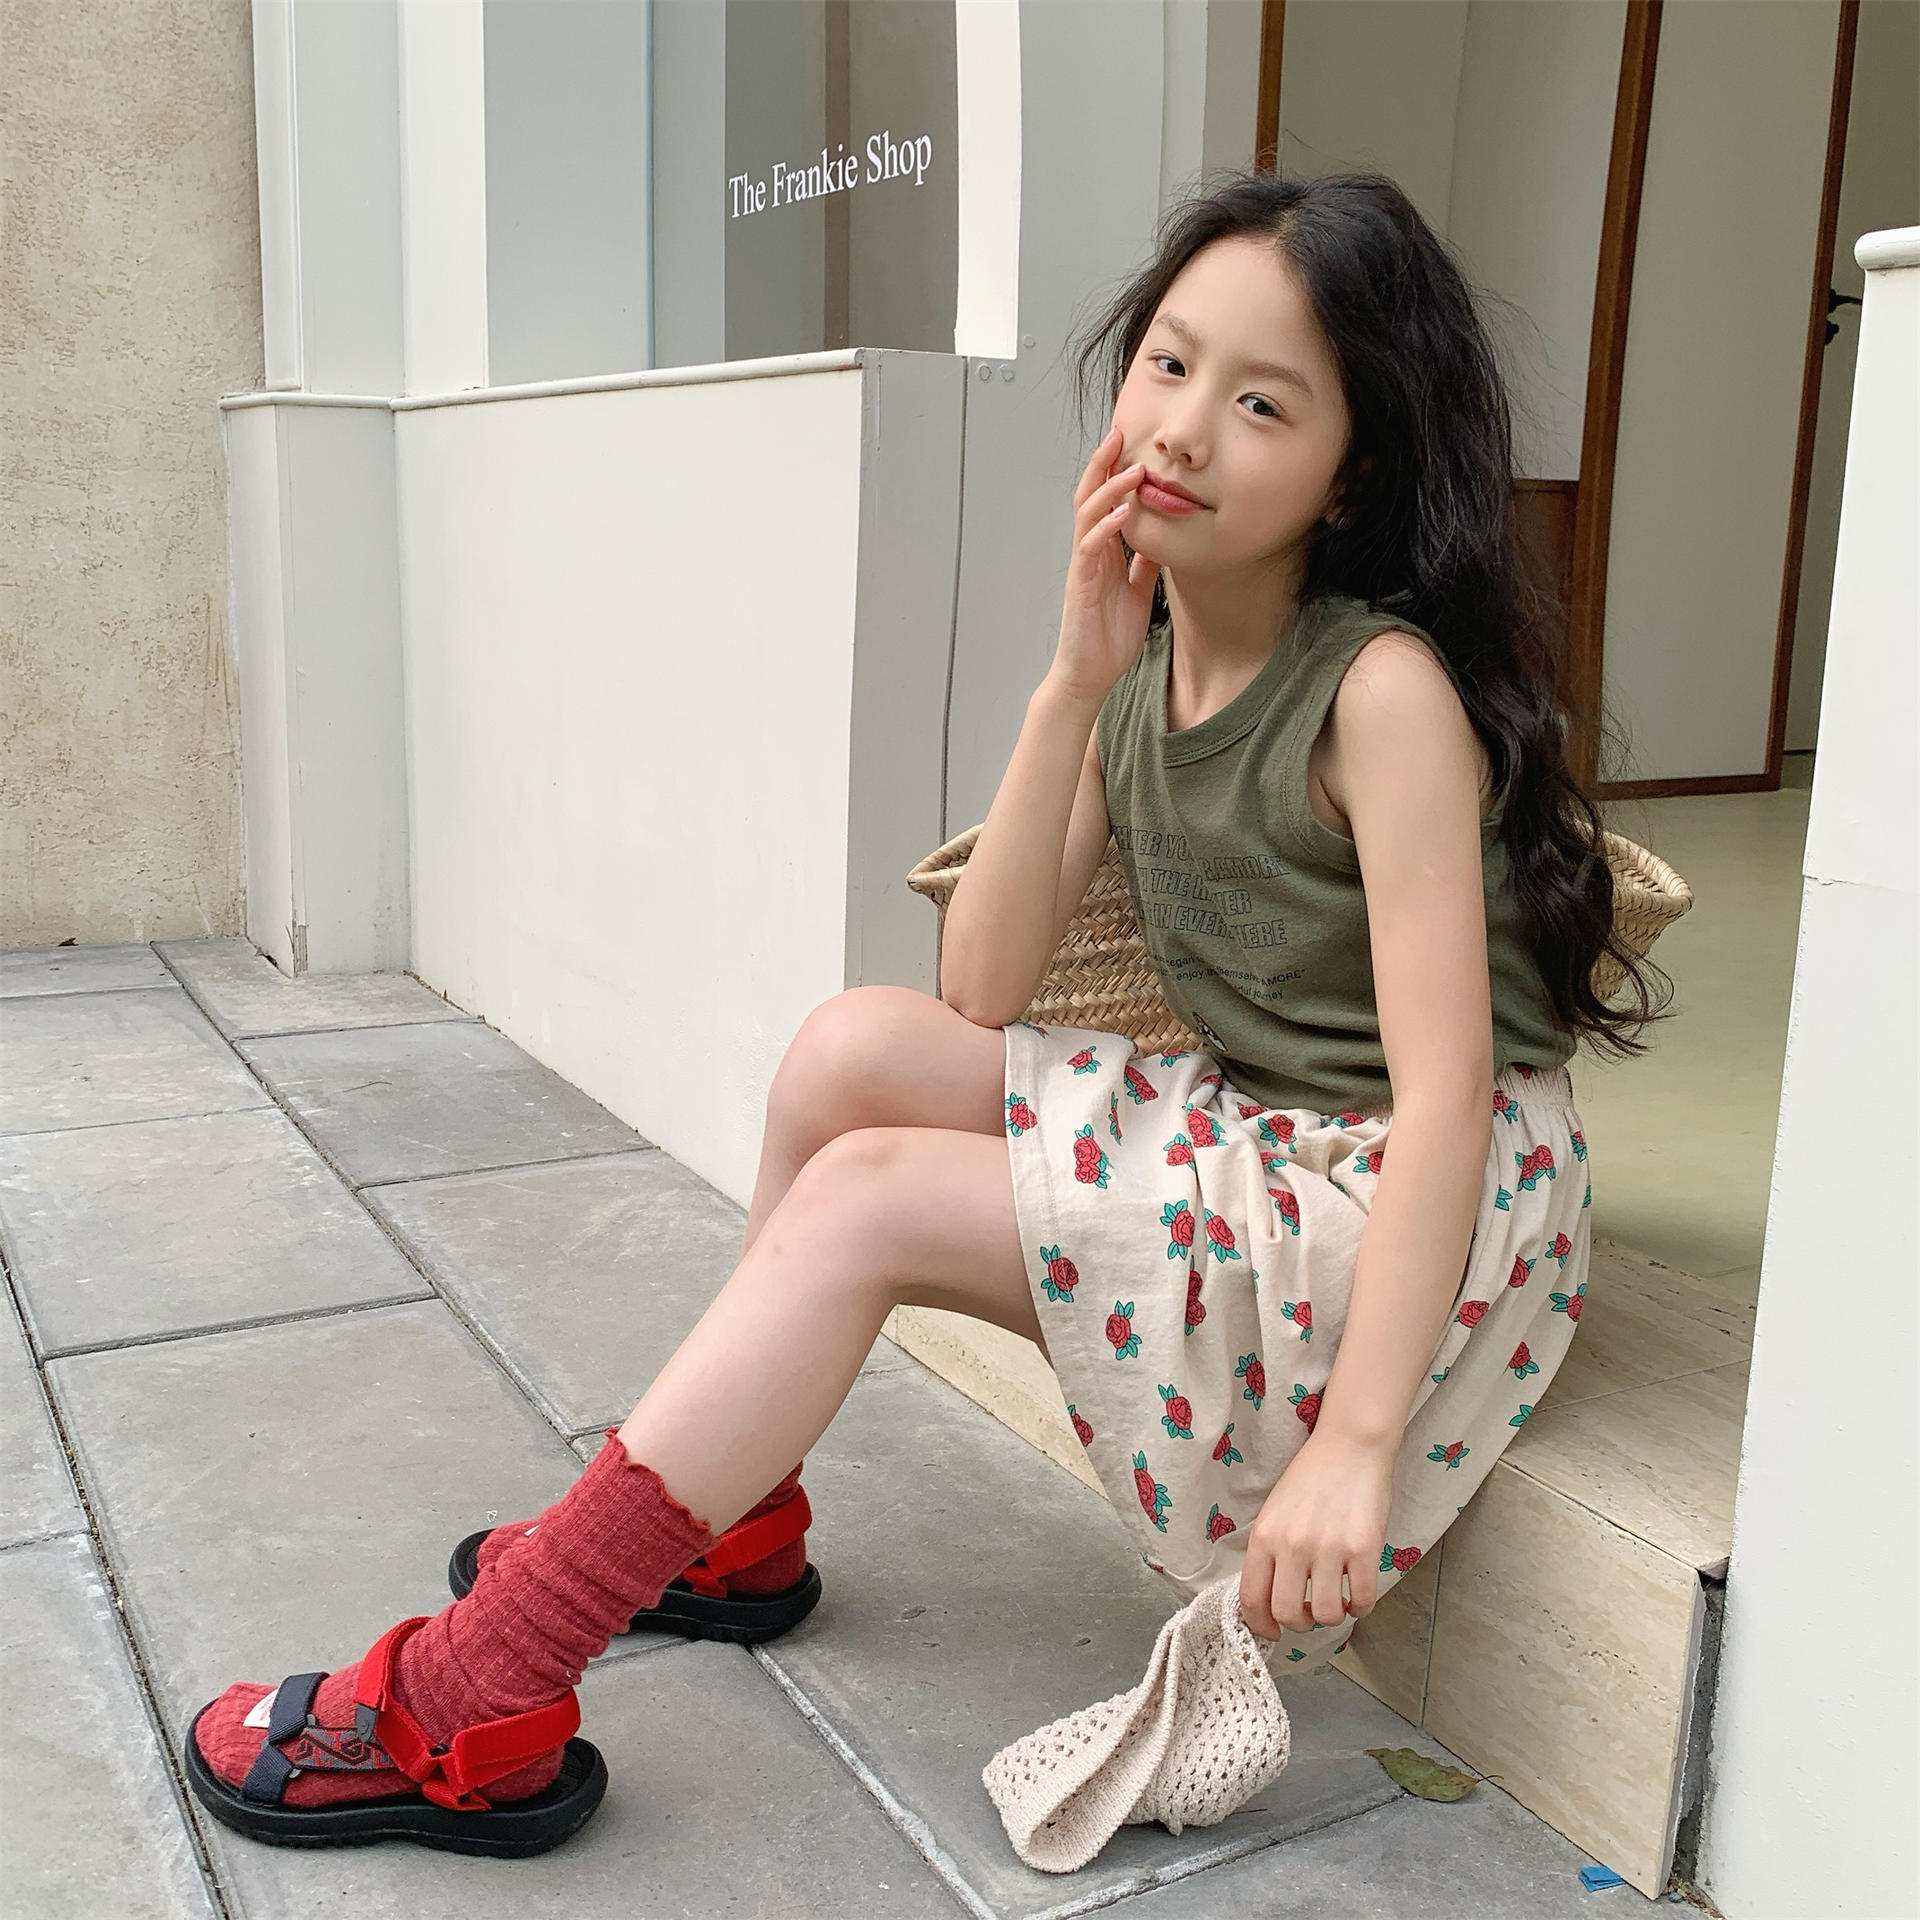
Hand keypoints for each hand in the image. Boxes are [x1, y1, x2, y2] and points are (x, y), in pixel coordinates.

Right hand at [1047, 425, 1161, 707]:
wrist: (1090, 674)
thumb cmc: (1110, 636)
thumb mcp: (1138, 591)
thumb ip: (1145, 562)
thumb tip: (1162, 536)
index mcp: (1103, 551)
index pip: (1105, 500)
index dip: (1114, 470)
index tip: (1130, 442)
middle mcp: (1089, 552)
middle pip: (1090, 496)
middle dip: (1103, 464)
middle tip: (1120, 432)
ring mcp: (1082, 567)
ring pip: (1087, 515)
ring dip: (1109, 489)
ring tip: (1131, 467)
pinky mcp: (1080, 585)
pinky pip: (1090, 549)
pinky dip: (1105, 528)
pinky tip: (1121, 514)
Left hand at [1239, 1428, 1395, 1639]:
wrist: (1349, 1446)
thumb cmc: (1310, 1477)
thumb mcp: (1274, 1511)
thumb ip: (1269, 1551)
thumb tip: (1269, 1597)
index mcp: (1265, 1536)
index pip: (1252, 1598)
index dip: (1261, 1625)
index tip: (1272, 1631)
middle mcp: (1293, 1545)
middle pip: (1288, 1614)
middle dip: (1299, 1623)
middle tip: (1308, 1612)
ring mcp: (1330, 1548)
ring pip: (1327, 1614)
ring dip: (1332, 1616)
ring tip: (1335, 1599)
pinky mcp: (1365, 1549)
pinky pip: (1363, 1601)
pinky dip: (1361, 1607)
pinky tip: (1357, 1594)